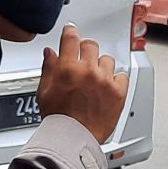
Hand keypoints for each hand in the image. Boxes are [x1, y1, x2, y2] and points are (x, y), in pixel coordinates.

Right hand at [36, 24, 128, 143]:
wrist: (74, 137)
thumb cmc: (58, 118)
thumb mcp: (44, 91)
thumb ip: (49, 68)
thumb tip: (50, 52)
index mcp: (67, 68)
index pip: (71, 39)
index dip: (71, 32)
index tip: (72, 30)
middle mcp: (88, 70)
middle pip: (91, 45)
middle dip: (86, 49)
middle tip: (84, 57)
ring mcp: (105, 80)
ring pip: (107, 60)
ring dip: (101, 65)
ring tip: (96, 78)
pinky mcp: (119, 91)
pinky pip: (122, 76)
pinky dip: (116, 79)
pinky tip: (109, 86)